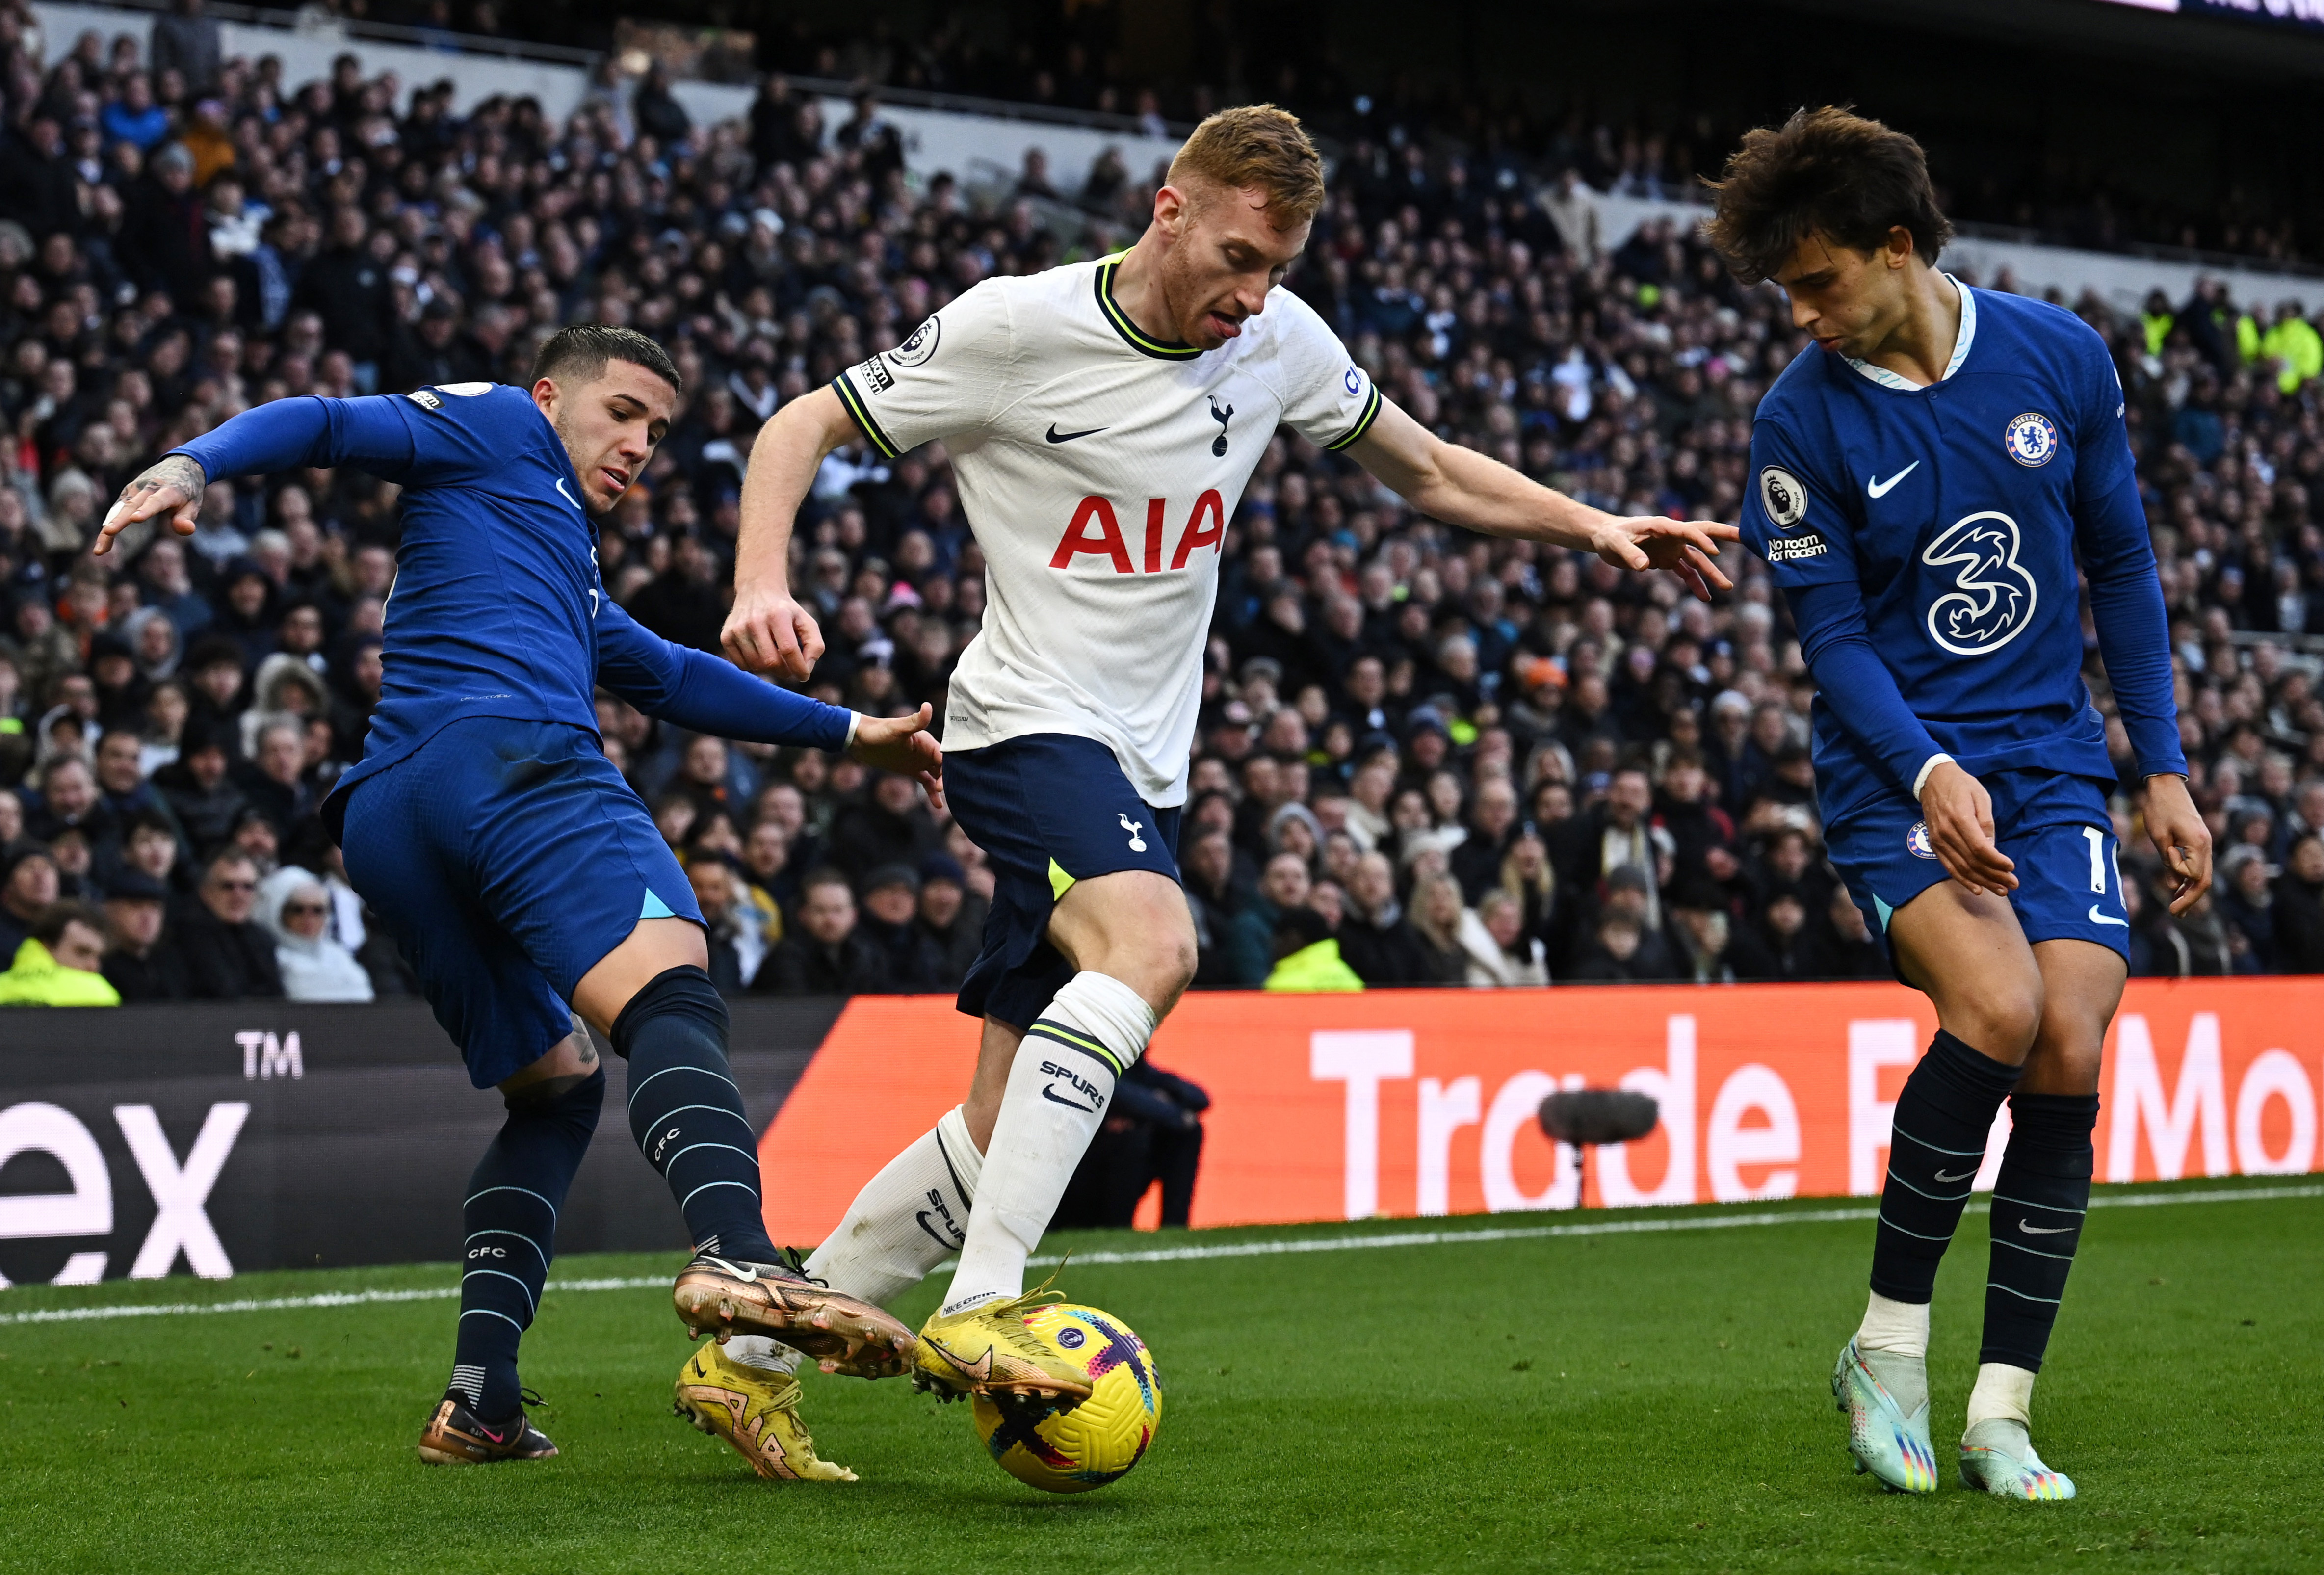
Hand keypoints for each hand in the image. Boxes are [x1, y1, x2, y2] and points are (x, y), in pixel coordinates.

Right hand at [94, 454, 205, 556]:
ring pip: (120, 508)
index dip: (146, 510)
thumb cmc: (188, 489)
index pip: (156, 501)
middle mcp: (149, 487)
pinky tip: (104, 543)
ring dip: (109, 527)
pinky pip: (117, 510)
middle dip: (119, 520)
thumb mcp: (194, 503)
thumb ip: (187, 517)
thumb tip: (186, 530)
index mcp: (169, 490)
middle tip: (108, 532)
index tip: (135, 519)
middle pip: (132, 505)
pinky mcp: (128, 493)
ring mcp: (135, 489)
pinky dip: (110, 525)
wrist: (180, 464)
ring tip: (100, 549)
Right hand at [721, 581, 824, 678]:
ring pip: (756, 666)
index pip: (788, 650)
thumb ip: (814, 645)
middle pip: (771, 662)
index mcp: (777, 615)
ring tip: (775, 657)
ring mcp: (737, 629)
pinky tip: (760, 654)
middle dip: (784, 671)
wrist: (758, 591)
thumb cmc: (786, 612)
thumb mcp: (807, 622)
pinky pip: (742, 665)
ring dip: (769, 669)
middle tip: (789, 666)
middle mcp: (754, 621)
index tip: (803, 675)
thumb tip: (806, 669)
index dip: (798, 668)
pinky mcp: (726, 636)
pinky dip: (754, 667)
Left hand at [848, 702, 943, 809]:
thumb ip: (915, 722)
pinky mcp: (912, 769)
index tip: (945, 782)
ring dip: (943, 786)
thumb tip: (928, 706)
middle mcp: (926, 751)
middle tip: (942, 791)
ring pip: (938, 775)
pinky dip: (932, 792)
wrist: (859, 740)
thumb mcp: (897, 729)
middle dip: (948, 779)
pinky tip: (937, 804)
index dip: (949, 769)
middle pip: (944, 767)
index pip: (945, 756)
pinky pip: (926, 781)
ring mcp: (920, 761)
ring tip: (947, 801)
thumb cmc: (878, 732)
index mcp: (926, 741)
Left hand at [1587, 514, 1740, 601]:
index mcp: (1662, 526)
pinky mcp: (1668, 560)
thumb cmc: (1608, 537)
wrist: (1604, 539)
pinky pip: (1686, 573)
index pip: (1688, 531)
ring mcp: (1672, 548)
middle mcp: (1672, 536)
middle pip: (1704, 534)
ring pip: (1697, 560)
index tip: (1715, 553)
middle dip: (1726, 536)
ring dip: (1711, 573)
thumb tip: (1644, 566)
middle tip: (1747, 539)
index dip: (1702, 541)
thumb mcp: (1613, 544)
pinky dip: (1695, 584)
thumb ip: (1629, 554)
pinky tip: (1706, 597)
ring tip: (1727, 588)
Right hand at [1919, 760, 2016, 895]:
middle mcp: (1946, 833)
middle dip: (1994, 876)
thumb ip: (1986, 823)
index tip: (2011, 867)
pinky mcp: (1934, 845)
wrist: (1932, 780)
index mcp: (1960, 819)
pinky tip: (1977, 888)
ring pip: (1962, 868)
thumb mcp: (1981, 797)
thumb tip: (1991, 847)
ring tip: (2000, 890)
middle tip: (2012, 884)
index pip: (1979, 848)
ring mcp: (1938, 841)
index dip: (1996, 861)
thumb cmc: (1961, 785)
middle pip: (1972, 862)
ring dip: (1982, 881)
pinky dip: (1963, 879)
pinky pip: (1949, 867)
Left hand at [2143, 773, 2211, 915]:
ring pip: (2202, 874)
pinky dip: (2188, 878)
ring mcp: (2204, 843)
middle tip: (2175, 915)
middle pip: (2204, 880)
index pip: (2194, 874)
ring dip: (2190, 891)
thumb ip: (2168, 860)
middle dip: (2190, 899)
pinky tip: (2177, 888)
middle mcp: (2206, 845)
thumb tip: (2174, 884)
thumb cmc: (2159, 807)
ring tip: (2177, 909)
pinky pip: (2197, 865)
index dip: (2178, 875)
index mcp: (2198, 843)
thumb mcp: (2158, 835)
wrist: (2166, 784)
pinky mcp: (2198, 841)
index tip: (2167, 861)